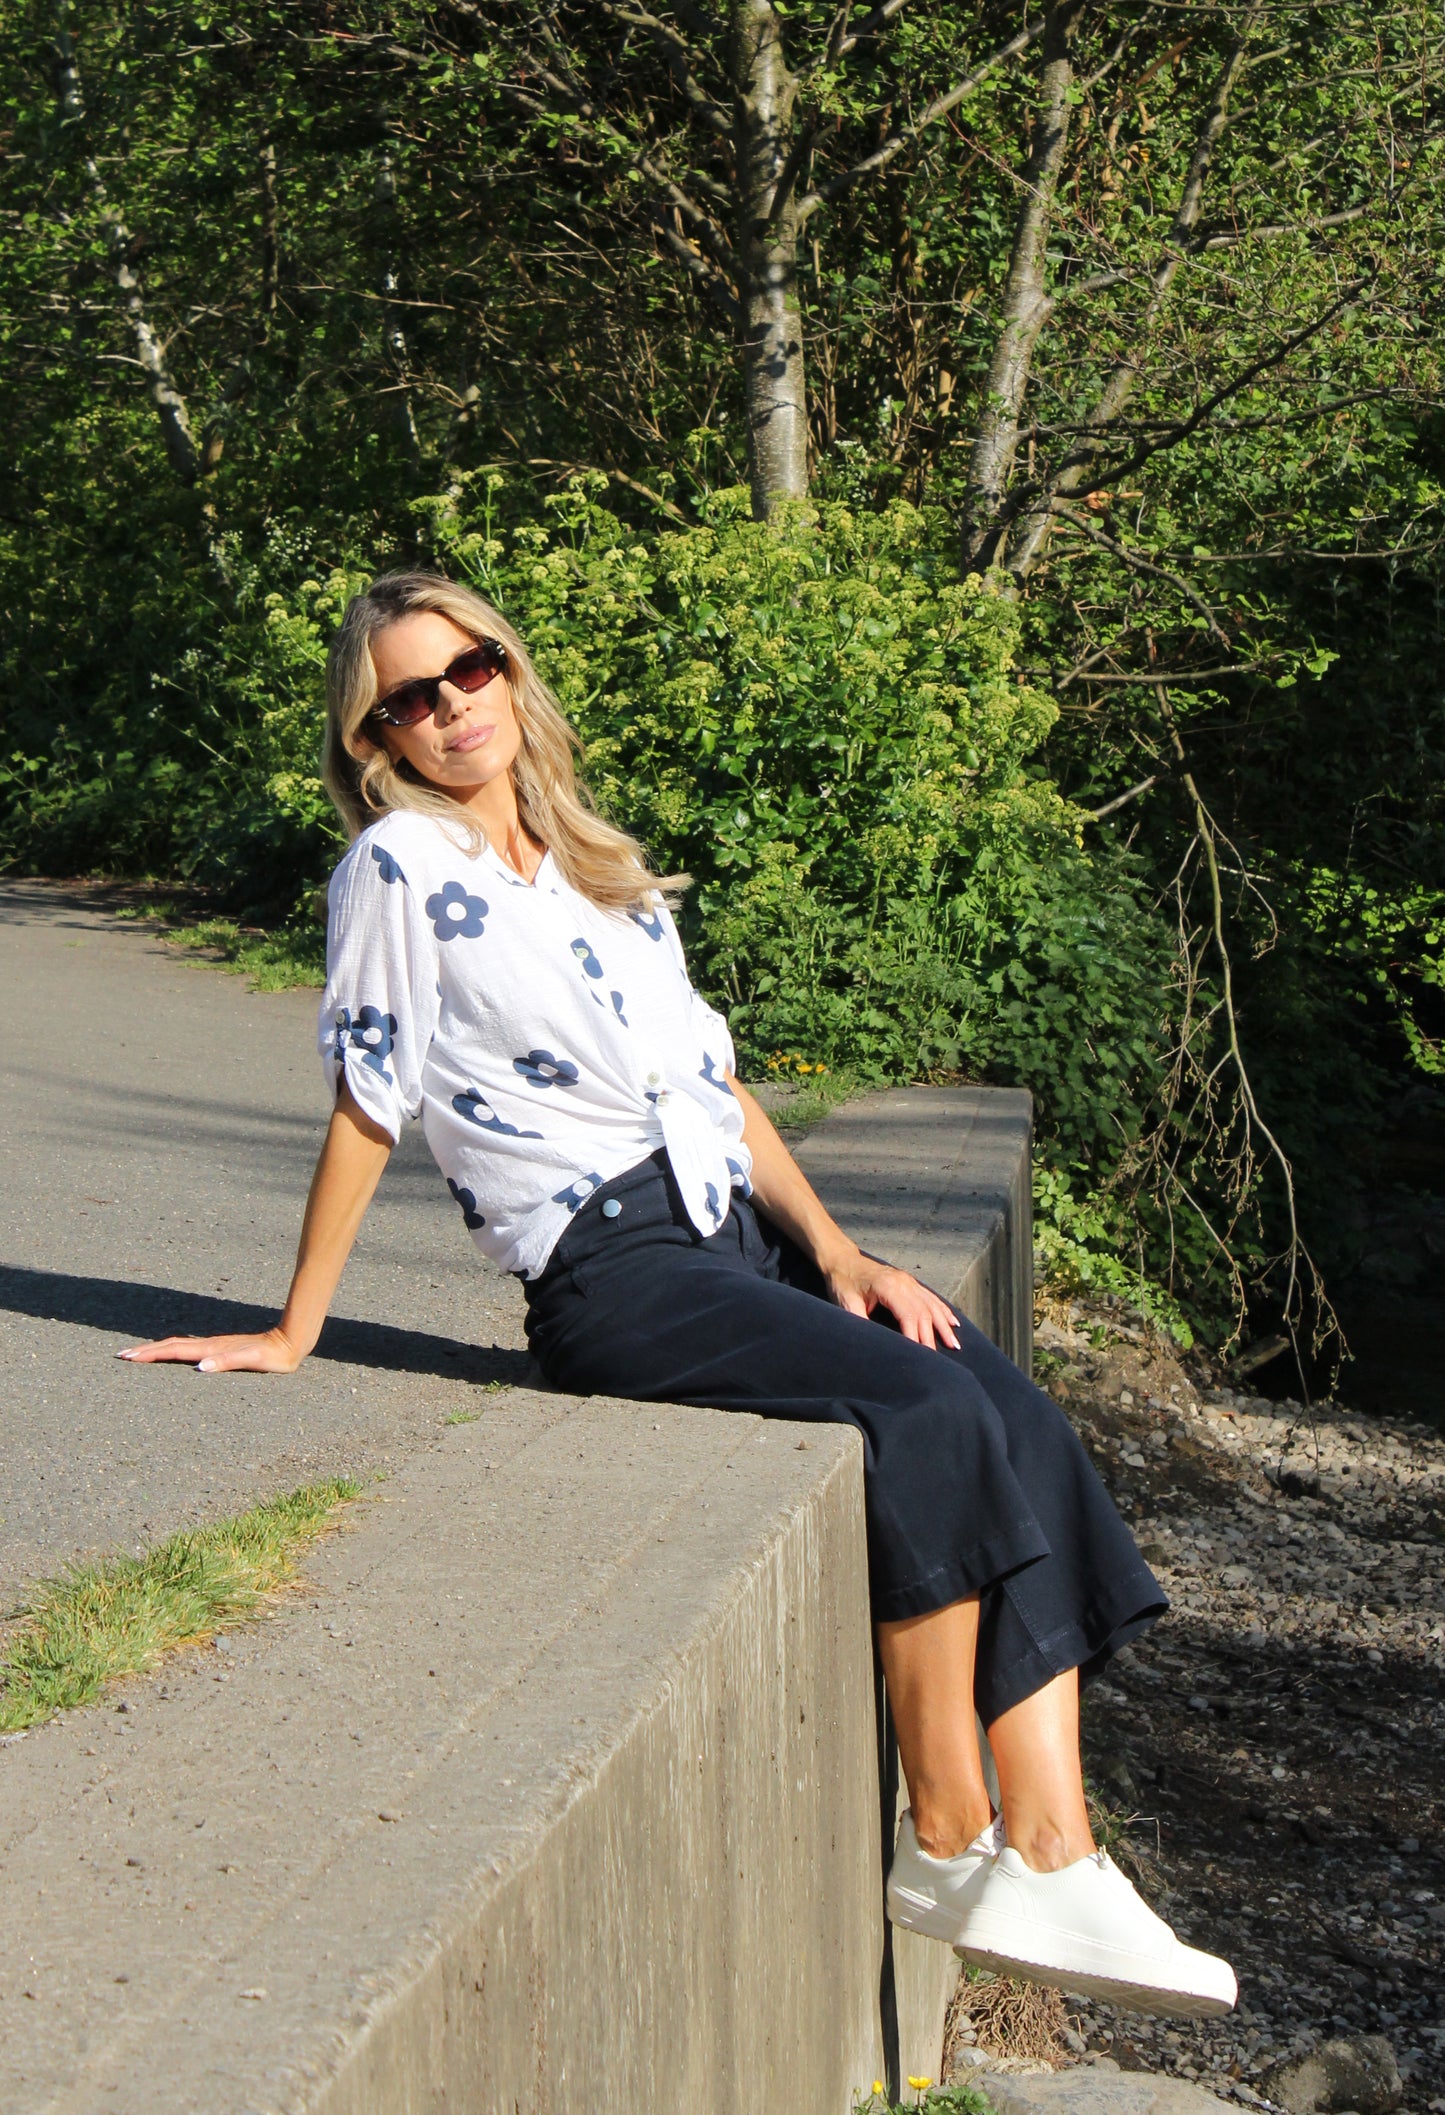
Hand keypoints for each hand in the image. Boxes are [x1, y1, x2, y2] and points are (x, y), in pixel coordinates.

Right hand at [117, 1325, 306, 1373]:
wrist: (290, 1341)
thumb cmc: (274, 1356)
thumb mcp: (253, 1361)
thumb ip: (228, 1361)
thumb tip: (201, 1366)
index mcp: (212, 1349)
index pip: (174, 1350)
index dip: (151, 1354)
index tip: (129, 1357)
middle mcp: (209, 1345)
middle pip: (170, 1346)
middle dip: (145, 1351)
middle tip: (121, 1355)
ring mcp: (214, 1346)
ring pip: (178, 1346)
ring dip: (156, 1350)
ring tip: (137, 1354)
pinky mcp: (220, 1349)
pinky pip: (188, 1349)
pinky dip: (172, 1351)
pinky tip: (170, 1355)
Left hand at [820, 1247, 959, 1350]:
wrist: (842, 1259)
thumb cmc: (842, 1282)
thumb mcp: (845, 1303)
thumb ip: (859, 1321)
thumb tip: (873, 1343)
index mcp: (888, 1287)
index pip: (909, 1315)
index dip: (915, 1336)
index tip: (921, 1356)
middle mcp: (903, 1283)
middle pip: (924, 1312)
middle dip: (931, 1337)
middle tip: (937, 1360)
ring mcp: (909, 1281)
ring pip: (932, 1305)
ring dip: (944, 1326)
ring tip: (954, 1345)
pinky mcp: (909, 1282)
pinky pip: (931, 1297)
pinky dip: (944, 1311)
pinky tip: (953, 1322)